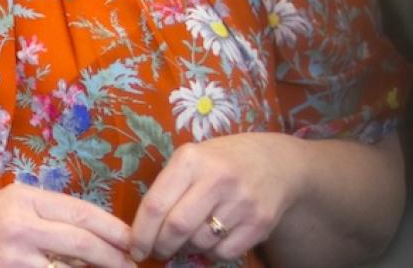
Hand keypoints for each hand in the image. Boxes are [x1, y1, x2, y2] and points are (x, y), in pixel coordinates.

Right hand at [0, 180, 136, 267]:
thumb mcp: (10, 203)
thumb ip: (46, 211)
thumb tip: (91, 229)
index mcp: (25, 197)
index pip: (82, 211)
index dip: (113, 228)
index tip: (133, 240)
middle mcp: (22, 223)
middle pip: (83, 241)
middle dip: (114, 256)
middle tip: (133, 264)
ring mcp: (16, 255)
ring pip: (70, 267)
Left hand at [127, 132, 302, 262]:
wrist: (276, 162)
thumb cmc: (222, 162)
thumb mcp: (193, 159)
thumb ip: (169, 187)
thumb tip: (143, 231)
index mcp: (191, 159)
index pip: (155, 204)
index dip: (141, 233)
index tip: (135, 248)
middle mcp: (217, 178)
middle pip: (177, 228)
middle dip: (161, 246)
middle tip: (157, 250)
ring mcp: (242, 201)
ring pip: (200, 243)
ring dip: (187, 248)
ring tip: (189, 237)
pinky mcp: (260, 222)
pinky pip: (224, 253)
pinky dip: (211, 253)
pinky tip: (213, 239)